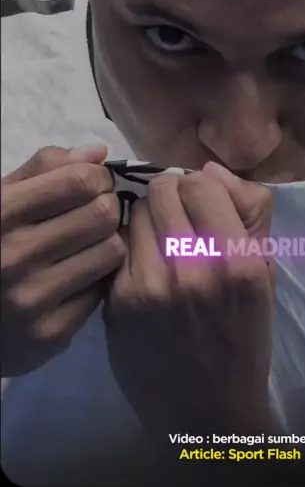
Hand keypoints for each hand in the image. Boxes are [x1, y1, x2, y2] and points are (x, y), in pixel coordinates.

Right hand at [1, 145, 125, 376]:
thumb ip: (44, 169)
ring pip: (111, 250)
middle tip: (94, 213)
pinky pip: (103, 290)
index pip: (78, 181)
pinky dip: (96, 278)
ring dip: (107, 242)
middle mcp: (12, 256)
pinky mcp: (50, 333)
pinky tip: (77, 276)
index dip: (97, 176)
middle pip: (102, 213)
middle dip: (107, 206)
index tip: (93, 184)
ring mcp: (31, 299)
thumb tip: (98, 154)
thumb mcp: (1, 198)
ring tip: (88, 244)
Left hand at [103, 165, 274, 439]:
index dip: (202, 189)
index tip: (203, 206)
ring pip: (135, 214)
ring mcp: (149, 288)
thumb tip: (210, 169)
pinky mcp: (118, 304)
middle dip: (172, 198)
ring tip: (163, 247)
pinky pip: (120, 248)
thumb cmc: (243, 338)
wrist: (205, 412)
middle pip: (162, 190)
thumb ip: (248, 214)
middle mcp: (191, 270)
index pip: (201, 182)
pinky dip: (133, 251)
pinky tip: (146, 272)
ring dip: (149, 222)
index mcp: (237, 262)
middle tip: (180, 221)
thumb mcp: (265, 276)